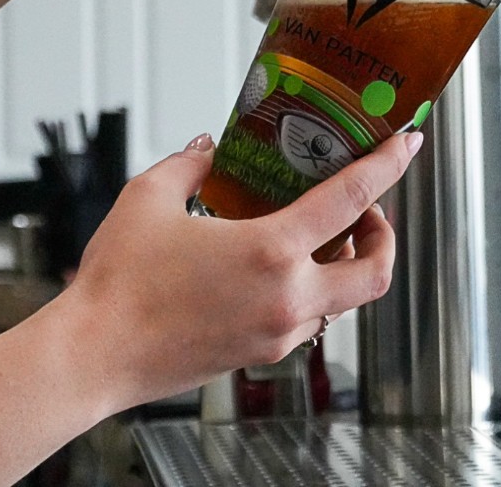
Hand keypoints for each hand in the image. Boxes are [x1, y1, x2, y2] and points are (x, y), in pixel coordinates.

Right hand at [61, 130, 423, 411]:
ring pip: (344, 300)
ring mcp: (276, 332)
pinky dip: (313, 290)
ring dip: (347, 265)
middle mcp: (286, 297)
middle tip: (366, 209)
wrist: (92, 356)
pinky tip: (279, 269)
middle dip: (383, 235)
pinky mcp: (259, 353)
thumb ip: (189, 164)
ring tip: (321, 236)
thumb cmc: (119, 284)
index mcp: (269, 251)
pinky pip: (309, 320)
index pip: (350, 199)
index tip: (407, 144)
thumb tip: (207, 149)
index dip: (387, 165)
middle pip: (375, 271)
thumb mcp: (150, 198)